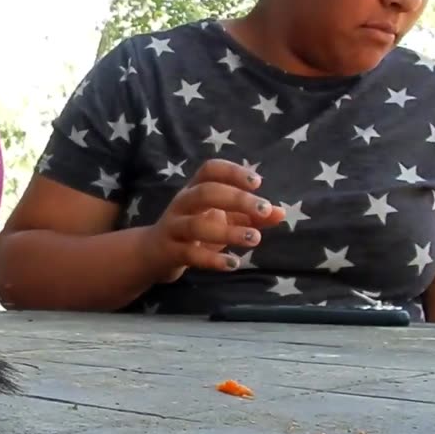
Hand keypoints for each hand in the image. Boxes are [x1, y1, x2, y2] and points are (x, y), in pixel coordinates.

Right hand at [139, 159, 285, 282]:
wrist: (153, 254)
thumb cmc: (195, 232)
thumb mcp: (223, 220)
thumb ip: (252, 217)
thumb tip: (281, 213)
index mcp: (195, 189)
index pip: (210, 170)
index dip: (233, 172)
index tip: (258, 182)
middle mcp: (182, 203)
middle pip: (205, 192)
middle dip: (237, 199)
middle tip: (264, 210)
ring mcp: (174, 227)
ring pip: (196, 225)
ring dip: (227, 231)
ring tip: (254, 239)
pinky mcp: (170, 251)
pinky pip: (190, 254)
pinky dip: (212, 260)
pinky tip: (233, 263)